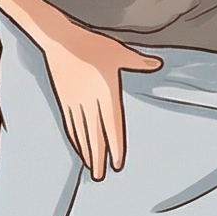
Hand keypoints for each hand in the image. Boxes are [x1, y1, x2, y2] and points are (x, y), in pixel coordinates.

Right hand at [40, 25, 158, 178]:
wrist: (59, 40)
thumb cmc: (90, 45)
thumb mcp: (118, 52)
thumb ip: (138, 62)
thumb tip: (157, 64)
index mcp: (106, 94)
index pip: (112, 127)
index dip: (114, 147)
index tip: (116, 164)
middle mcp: (89, 102)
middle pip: (94, 136)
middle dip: (97, 157)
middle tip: (99, 176)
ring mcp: (74, 102)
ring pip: (81, 132)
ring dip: (84, 151)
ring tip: (89, 166)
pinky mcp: (64, 99)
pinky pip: (70, 122)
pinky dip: (74, 137)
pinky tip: (76, 145)